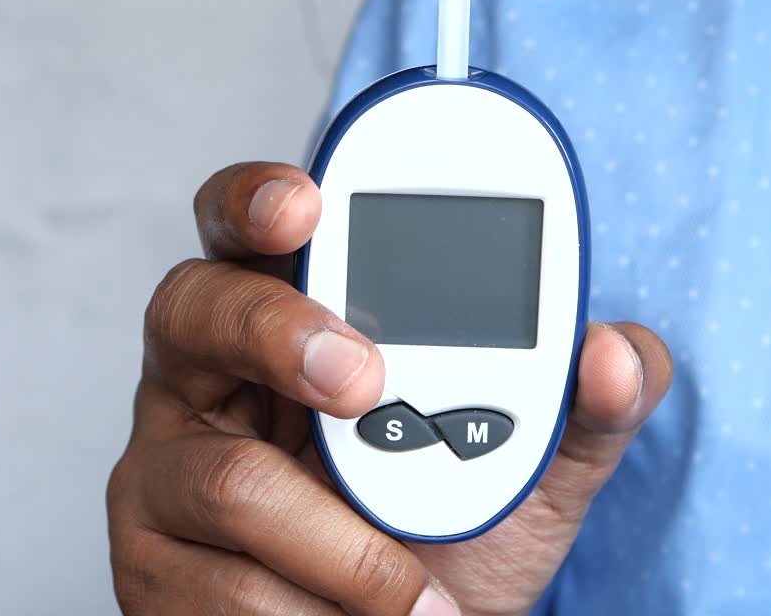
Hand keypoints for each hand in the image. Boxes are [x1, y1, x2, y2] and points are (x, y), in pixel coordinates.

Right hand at [106, 162, 672, 615]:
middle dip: (279, 336)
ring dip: (347, 546)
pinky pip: (226, 585)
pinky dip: (316, 614)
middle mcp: (212, 374)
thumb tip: (616, 355)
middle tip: (367, 386)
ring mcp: (167, 467)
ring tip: (414, 594)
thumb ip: (585, 405)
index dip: (257, 197)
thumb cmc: (455, 534)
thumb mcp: (538, 469)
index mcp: (296, 315)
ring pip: (228, 478)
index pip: (253, 226)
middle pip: (191, 305)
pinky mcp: (153, 562)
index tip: (305, 204)